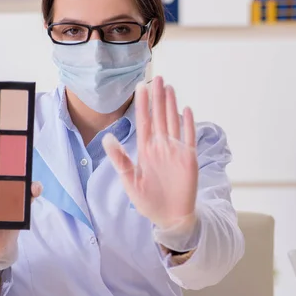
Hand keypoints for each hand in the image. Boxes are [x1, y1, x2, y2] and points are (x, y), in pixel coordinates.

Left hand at [103, 76, 197, 231]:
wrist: (169, 217)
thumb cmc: (149, 201)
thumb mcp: (130, 181)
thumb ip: (120, 159)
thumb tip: (106, 138)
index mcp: (146, 150)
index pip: (143, 121)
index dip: (142, 104)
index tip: (140, 87)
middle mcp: (161, 146)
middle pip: (159, 117)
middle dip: (158, 98)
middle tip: (156, 78)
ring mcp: (175, 151)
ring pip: (173, 122)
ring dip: (171, 105)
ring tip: (169, 87)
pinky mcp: (189, 158)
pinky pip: (189, 137)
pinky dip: (188, 124)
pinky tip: (187, 109)